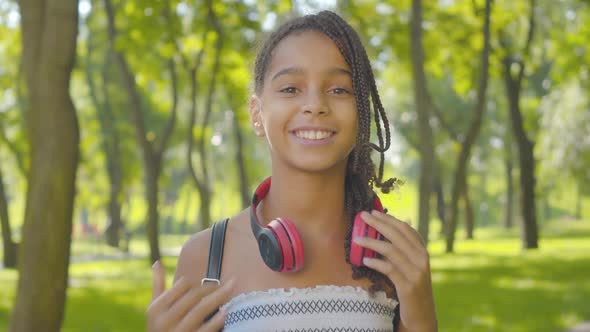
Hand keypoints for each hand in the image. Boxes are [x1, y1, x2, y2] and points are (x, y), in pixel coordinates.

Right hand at [147, 261, 233, 331]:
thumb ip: (157, 286)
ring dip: (218, 297)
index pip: (181, 285)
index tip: (209, 281)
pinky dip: (216, 320)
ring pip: (200, 310)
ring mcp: (178, 331)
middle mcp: (165, 320)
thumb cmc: (159, 328)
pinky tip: (227, 311)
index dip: (197, 281)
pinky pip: (205, 329)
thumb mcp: (154, 310)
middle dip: (213, 287)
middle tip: (230, 282)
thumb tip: (157, 262)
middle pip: (193, 296)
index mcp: (156, 308)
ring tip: (232, 288)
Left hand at [353, 210, 437, 331]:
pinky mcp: (408, 286)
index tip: (374, 212)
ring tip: (357, 239)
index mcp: (422, 252)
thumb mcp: (412, 266)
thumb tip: (402, 222)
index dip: (389, 219)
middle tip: (363, 216)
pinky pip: (390, 270)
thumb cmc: (413, 287)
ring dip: (372, 243)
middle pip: (397, 236)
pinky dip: (376, 263)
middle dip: (379, 224)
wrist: (422, 314)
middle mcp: (422, 259)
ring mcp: (416, 273)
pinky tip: (365, 260)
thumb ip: (406, 248)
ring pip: (392, 251)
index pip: (405, 229)